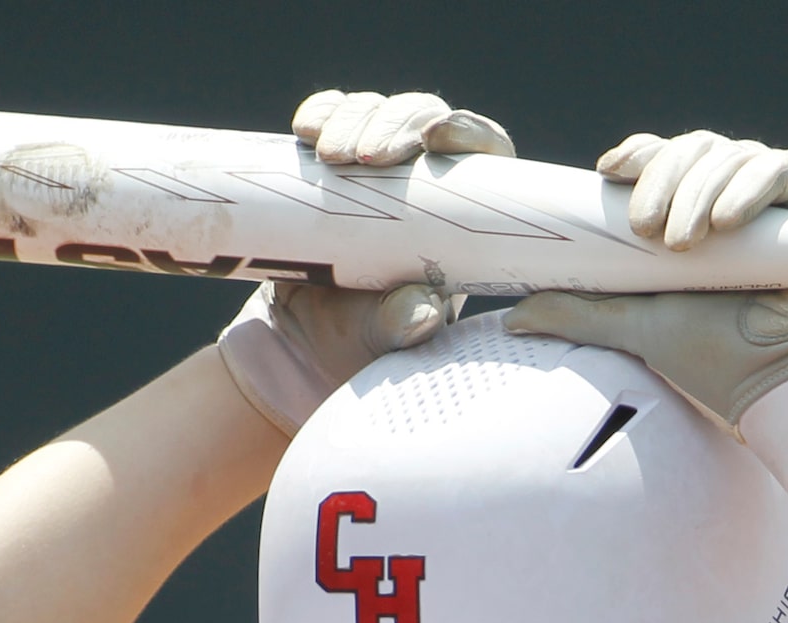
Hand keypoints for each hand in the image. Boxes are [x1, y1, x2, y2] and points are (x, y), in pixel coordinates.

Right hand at [218, 90, 515, 434]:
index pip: (483, 159)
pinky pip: (332, 119)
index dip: (469, 133)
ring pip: (378, 112)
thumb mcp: (386, 342)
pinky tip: (306, 131)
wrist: (304, 344)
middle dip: (396, 124)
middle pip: (425, 120)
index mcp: (461, 221)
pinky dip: (321, 115)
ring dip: (355, 118)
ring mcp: (376, 168)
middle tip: (363, 158)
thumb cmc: (365, 342)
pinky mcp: (331, 163)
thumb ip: (404, 327)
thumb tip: (421, 309)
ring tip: (329, 158)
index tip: (437, 140)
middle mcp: (423, 183)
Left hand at [506, 130, 787, 516]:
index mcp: (701, 216)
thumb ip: (584, 313)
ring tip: (683, 241)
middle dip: (664, 180)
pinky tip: (727, 221)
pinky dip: (752, 187)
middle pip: (696, 151)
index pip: (667, 162)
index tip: (608, 172)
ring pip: (733, 157)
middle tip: (646, 228)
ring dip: (700, 191)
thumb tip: (517, 314)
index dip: (639, 157)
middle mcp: (742, 199)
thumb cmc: (725, 364)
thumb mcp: (643, 329)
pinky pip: (786, 171)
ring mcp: (785, 200)